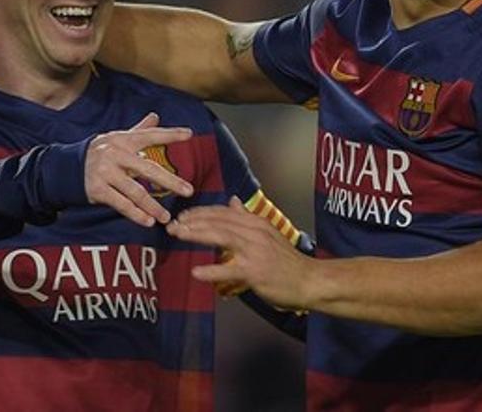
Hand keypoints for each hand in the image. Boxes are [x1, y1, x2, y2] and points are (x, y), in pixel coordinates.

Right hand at [85, 113, 194, 226]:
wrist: (66, 167)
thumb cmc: (100, 152)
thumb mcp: (117, 139)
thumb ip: (138, 130)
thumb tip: (156, 116)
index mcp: (122, 140)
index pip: (150, 136)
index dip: (169, 135)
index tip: (189, 134)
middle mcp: (115, 155)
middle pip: (148, 169)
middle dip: (170, 181)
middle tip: (189, 191)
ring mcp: (105, 173)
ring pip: (135, 192)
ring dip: (153, 206)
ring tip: (166, 217)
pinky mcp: (98, 190)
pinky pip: (121, 204)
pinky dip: (136, 214)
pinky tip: (148, 221)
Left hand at [167, 196, 312, 309]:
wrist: (309, 280)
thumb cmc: (287, 261)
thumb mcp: (268, 233)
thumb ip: (248, 218)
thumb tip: (233, 201)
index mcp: (256, 222)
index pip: (224, 212)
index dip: (201, 212)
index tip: (183, 215)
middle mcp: (255, 232)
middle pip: (219, 221)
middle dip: (193, 221)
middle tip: (172, 225)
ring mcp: (255, 251)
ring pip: (221, 237)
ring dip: (196, 235)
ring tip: (178, 235)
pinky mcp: (256, 271)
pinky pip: (230, 269)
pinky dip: (212, 270)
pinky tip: (196, 273)